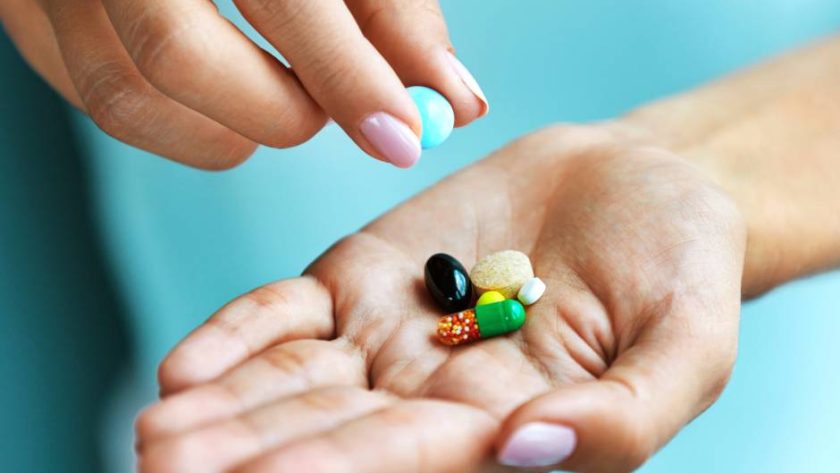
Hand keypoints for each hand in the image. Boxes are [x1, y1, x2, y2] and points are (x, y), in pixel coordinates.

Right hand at [1, 0, 486, 167]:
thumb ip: (394, 11)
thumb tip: (455, 103)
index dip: (348, 77)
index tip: (403, 139)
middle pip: (178, 55)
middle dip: (280, 111)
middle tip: (330, 108)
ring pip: (128, 98)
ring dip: (229, 130)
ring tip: (281, 98)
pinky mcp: (27, 16)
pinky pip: (100, 103)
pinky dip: (180, 124)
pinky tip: (224, 98)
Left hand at [135, 124, 745, 472]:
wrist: (642, 184)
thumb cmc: (681, 270)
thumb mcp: (688, 350)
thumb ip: (622, 419)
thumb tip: (523, 448)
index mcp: (501, 431)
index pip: (409, 465)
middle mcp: (430, 398)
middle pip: (330, 437)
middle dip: (252, 456)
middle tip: (168, 466)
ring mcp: (387, 338)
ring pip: (294, 384)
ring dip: (226, 408)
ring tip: (157, 432)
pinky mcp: (361, 279)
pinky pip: (289, 314)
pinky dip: (240, 334)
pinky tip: (184, 366)